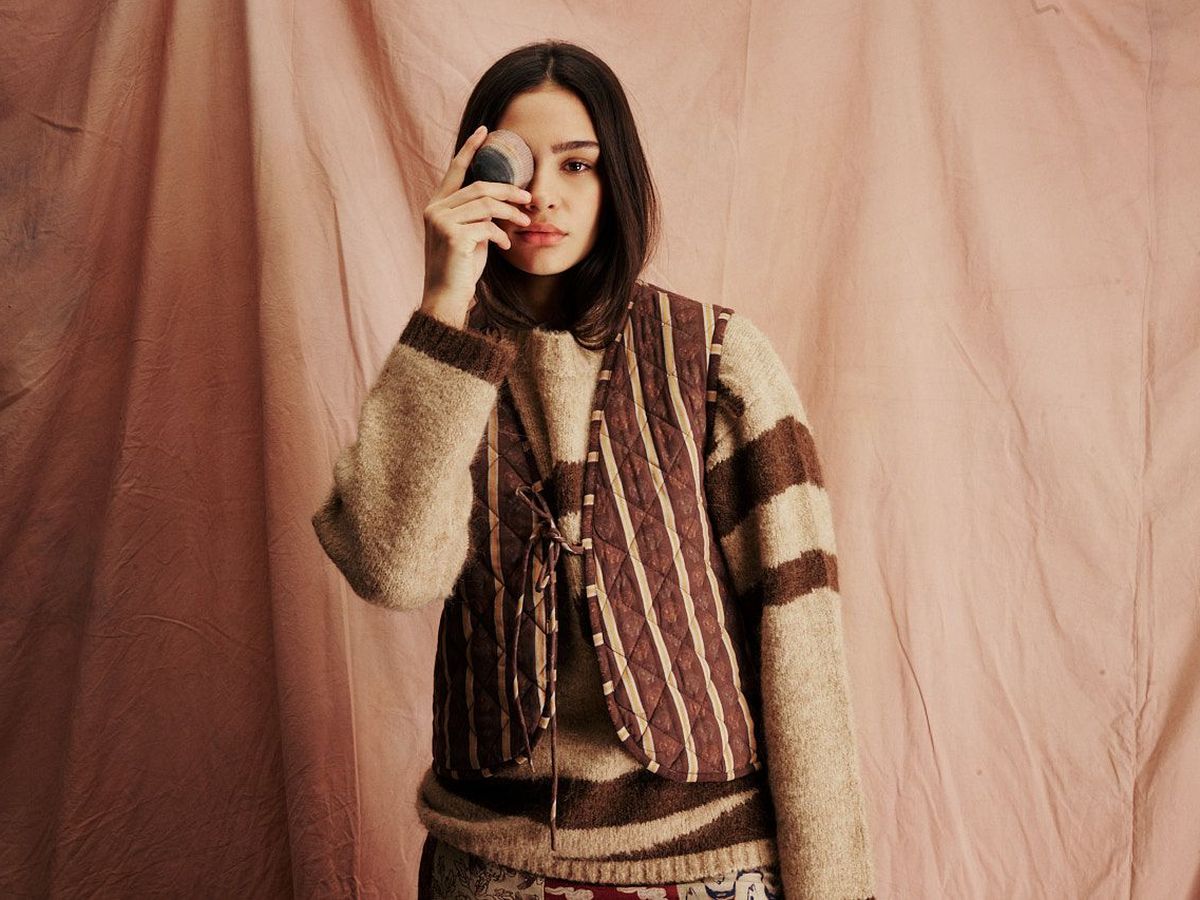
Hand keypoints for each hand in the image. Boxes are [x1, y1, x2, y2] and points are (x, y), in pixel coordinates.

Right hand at [420, 125, 532, 324]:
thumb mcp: (468, 235)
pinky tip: (505, 244)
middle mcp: (435, 209)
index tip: (486, 131)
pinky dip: (501, 235)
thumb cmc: (460, 268)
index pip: (455, 169)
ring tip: (525, 222)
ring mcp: (441, 223)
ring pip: (486, 206)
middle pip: (480, 187)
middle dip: (509, 190)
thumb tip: (502, 198)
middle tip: (529, 198)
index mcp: (436, 205)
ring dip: (511, 213)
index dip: (470, 148)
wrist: (446, 297)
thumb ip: (477, 214)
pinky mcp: (453, 238)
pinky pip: (487, 227)